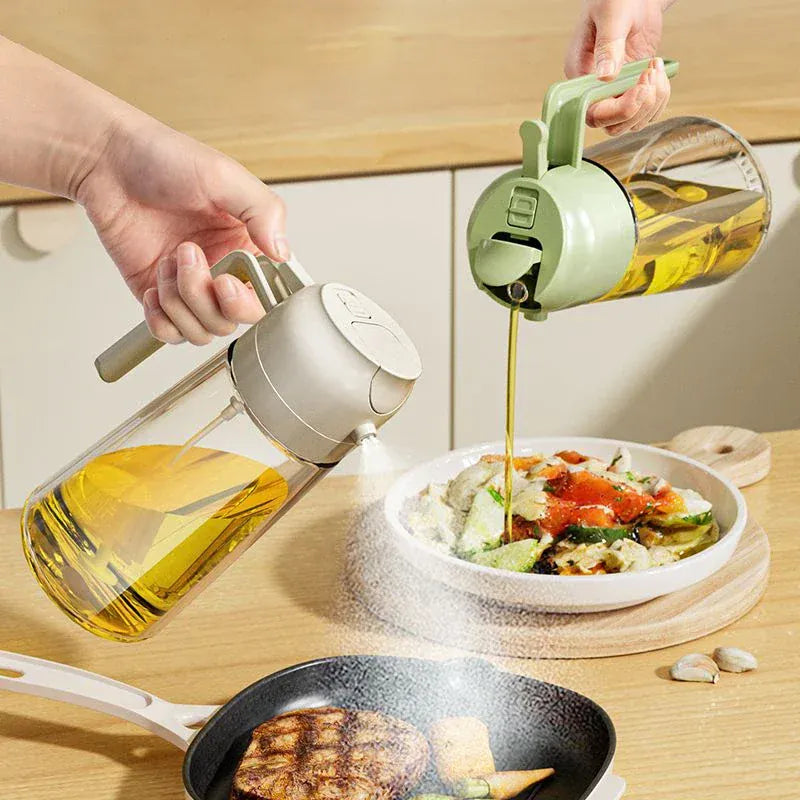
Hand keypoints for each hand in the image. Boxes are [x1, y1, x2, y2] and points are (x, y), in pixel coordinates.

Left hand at [76, 114, 288, 344]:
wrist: (107, 161)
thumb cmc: (164, 158)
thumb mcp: (225, 176)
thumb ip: (264, 212)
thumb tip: (282, 253)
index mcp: (248, 247)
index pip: (266, 297)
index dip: (249, 302)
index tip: (227, 282)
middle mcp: (223, 272)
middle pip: (231, 321)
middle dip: (205, 296)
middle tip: (187, 254)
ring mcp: (191, 287)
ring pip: (201, 330)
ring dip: (180, 301)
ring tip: (167, 261)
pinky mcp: (159, 296)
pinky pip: (169, 334)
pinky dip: (161, 318)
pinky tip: (154, 286)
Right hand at [565, 0, 674, 134]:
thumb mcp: (611, 15)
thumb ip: (608, 45)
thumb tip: (605, 76)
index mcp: (580, 75)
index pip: (592, 113)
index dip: (619, 109)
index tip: (640, 87)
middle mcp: (594, 90)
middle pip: (613, 125)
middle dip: (638, 107)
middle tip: (650, 74)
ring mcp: (613, 93)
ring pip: (632, 122)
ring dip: (652, 101)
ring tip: (655, 67)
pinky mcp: (631, 90)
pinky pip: (647, 111)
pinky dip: (660, 97)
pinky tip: (659, 71)